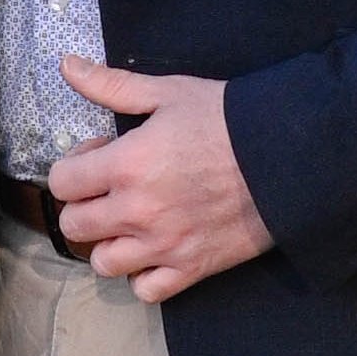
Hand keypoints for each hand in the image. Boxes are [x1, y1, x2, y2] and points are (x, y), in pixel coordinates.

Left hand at [51, 59, 268, 304]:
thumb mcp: (169, 93)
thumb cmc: (230, 119)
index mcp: (126, 165)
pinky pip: (145, 290)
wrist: (294, 153)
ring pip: (103, 263)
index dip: (74, 167)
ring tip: (130, 224)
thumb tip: (66, 65)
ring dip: (110, 244)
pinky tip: (155, 251)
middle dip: (85, 206)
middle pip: (74, 226)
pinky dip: (144, 276)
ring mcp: (164, 245)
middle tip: (112, 191)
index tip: (100, 157)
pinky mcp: (193, 268)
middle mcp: (138, 211)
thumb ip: (112, 85)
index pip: (61, 183)